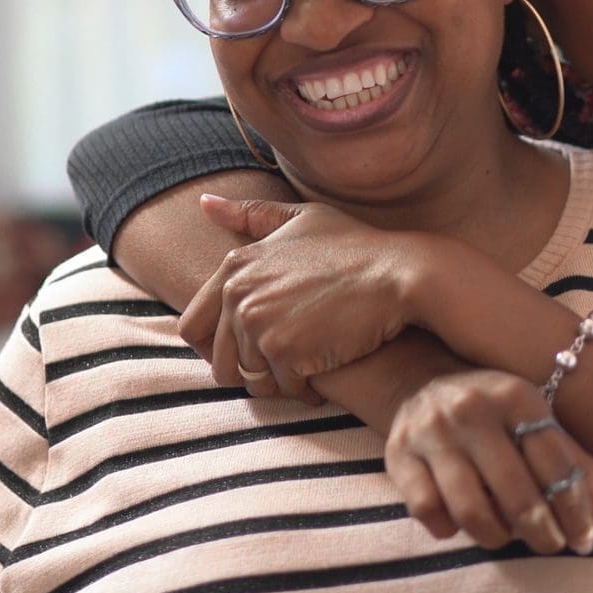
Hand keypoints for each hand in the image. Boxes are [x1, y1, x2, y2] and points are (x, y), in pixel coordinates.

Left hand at [180, 195, 437, 400]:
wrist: (399, 274)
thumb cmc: (357, 247)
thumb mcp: (304, 219)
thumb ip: (253, 215)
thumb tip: (205, 203)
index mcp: (235, 267)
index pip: (193, 327)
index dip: (218, 347)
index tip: (251, 349)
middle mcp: (239, 294)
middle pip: (221, 363)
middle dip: (252, 371)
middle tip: (289, 362)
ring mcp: (260, 323)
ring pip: (252, 381)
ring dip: (280, 382)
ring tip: (311, 365)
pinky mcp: (286, 351)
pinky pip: (285, 389)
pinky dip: (306, 389)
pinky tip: (329, 370)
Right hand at [386, 369, 592, 555]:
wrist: (424, 380)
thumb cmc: (497, 413)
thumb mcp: (539, 424)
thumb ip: (579, 470)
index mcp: (517, 395)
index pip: (557, 464)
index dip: (577, 510)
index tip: (585, 539)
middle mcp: (473, 408)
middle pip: (517, 494)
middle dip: (542, 534)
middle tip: (551, 546)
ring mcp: (432, 431)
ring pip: (472, 511)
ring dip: (498, 537)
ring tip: (508, 536)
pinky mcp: (398, 453)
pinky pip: (428, 512)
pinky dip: (450, 528)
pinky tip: (461, 521)